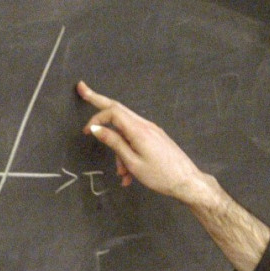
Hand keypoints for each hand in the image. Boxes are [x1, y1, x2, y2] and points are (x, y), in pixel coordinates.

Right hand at [77, 81, 212, 205]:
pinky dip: (128, 153)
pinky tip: (130, 175)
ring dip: (118, 150)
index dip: (96, 118)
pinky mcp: (155, 136)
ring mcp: (152, 130)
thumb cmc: (160, 176)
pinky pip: (135, 139)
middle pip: (117, 108)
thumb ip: (114, 143)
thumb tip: (96, 128)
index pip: (112, 112)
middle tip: (82, 88)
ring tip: (122, 174)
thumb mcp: (133, 162)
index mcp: (138, 130)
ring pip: (126, 130)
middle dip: (98, 100)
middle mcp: (145, 125)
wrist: (188, 182)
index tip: (85, 131)